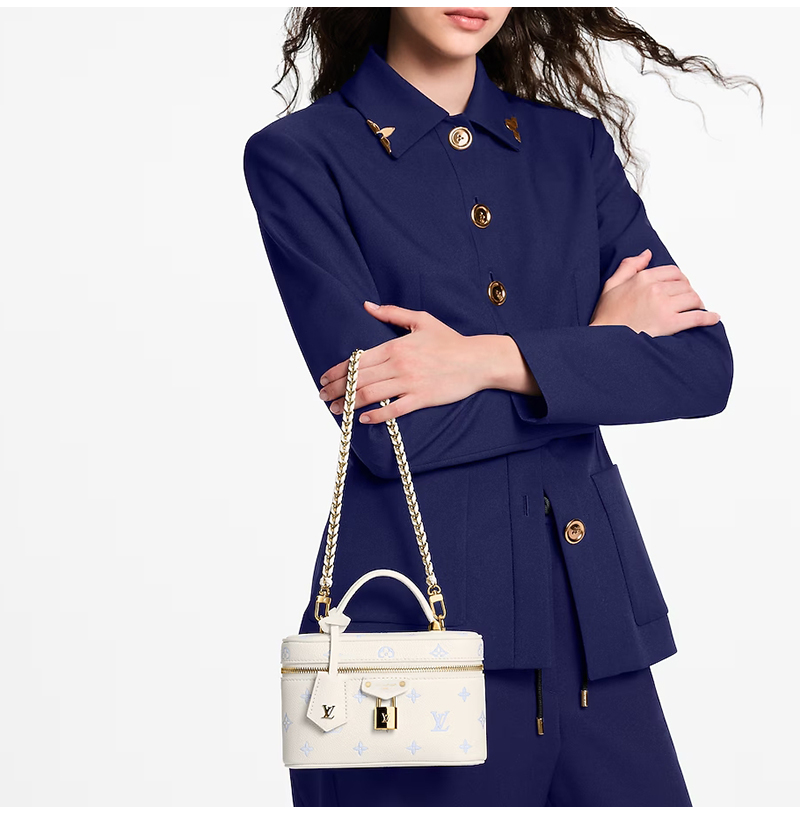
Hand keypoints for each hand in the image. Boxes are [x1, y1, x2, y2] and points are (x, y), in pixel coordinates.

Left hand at [317, 302, 503, 423]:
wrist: (478, 360)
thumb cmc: (450, 340)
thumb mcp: (421, 320)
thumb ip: (392, 313)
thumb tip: (367, 306)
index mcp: (395, 346)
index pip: (357, 360)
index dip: (336, 371)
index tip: (324, 379)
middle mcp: (399, 364)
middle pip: (358, 379)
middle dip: (336, 389)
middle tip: (323, 397)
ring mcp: (410, 382)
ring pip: (370, 395)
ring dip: (348, 404)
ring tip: (336, 410)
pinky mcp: (422, 398)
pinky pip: (393, 410)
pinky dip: (376, 416)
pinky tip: (363, 419)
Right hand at [590, 248, 720, 336]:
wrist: (604, 340)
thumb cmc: (607, 316)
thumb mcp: (611, 285)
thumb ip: (629, 266)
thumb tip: (647, 254)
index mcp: (643, 278)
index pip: (674, 272)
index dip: (679, 280)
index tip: (680, 288)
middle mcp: (655, 289)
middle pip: (685, 286)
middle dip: (687, 293)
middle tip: (686, 302)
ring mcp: (663, 306)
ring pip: (693, 299)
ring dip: (696, 304)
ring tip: (694, 310)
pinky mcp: (669, 324)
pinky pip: (696, 317)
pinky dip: (708, 318)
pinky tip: (713, 318)